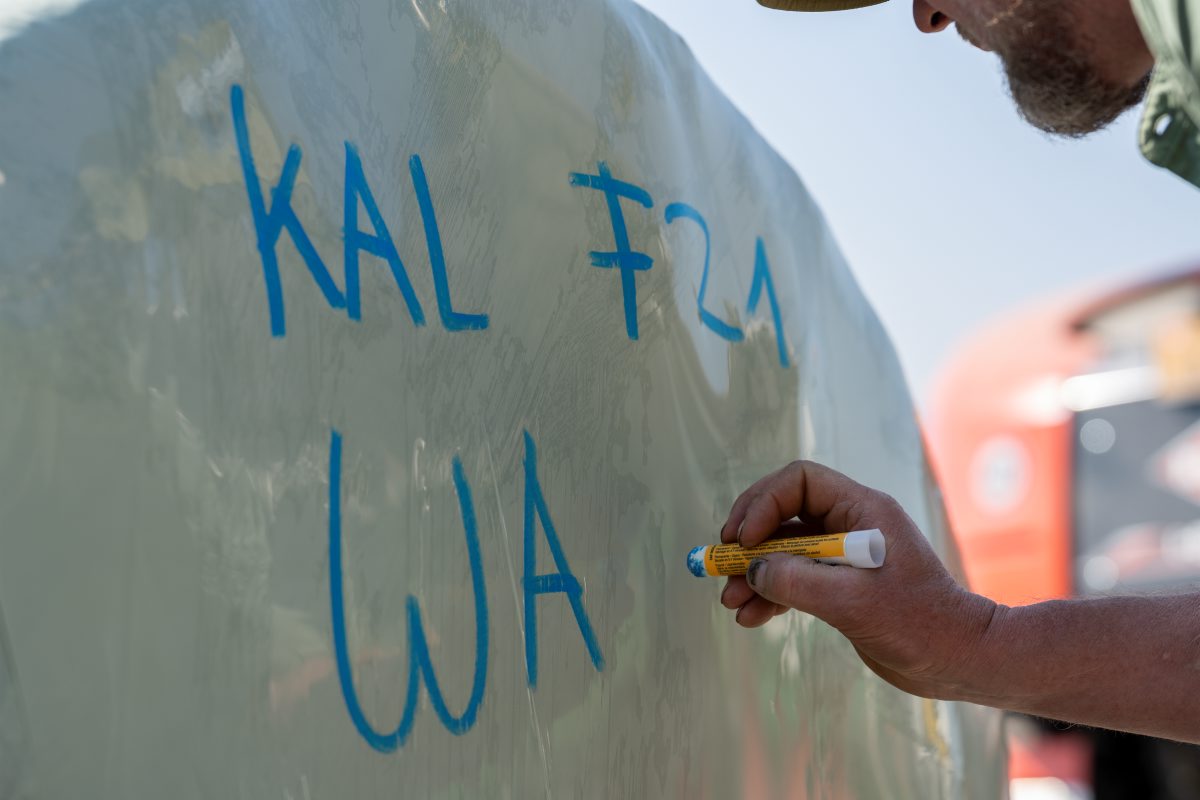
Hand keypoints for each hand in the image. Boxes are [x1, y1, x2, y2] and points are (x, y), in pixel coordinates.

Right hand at [717, 460, 1001, 700]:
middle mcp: (851, 524)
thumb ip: (796, 580)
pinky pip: (793, 578)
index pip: (800, 481)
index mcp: (862, 510)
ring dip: (754, 572)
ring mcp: (844, 555)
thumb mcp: (852, 601)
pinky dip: (770, 593)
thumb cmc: (918, 623)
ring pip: (784, 549)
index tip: (744, 539)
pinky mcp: (840, 585)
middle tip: (724, 561)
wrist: (958, 661)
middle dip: (749, 539)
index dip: (764, 503)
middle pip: (784, 511)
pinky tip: (752, 616)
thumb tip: (753, 570)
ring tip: (731, 600)